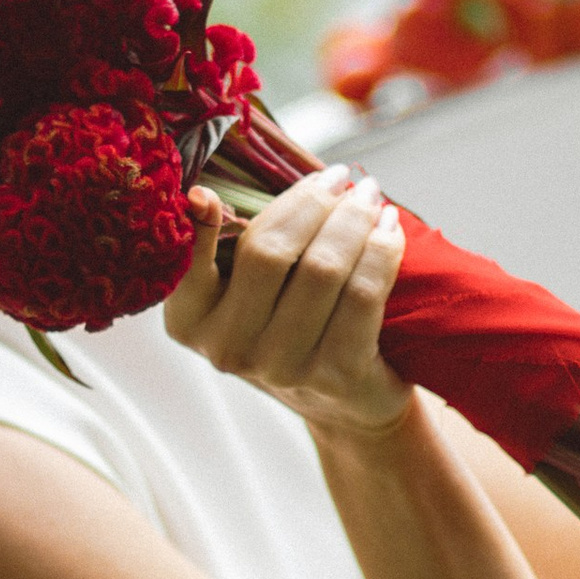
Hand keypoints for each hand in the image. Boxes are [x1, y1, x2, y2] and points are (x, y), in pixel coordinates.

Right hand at [165, 166, 411, 440]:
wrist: (345, 402)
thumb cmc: (291, 327)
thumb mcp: (246, 292)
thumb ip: (234, 243)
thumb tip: (208, 191)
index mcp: (191, 322)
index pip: (190, 263)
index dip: (205, 224)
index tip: (213, 192)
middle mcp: (229, 349)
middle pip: (269, 253)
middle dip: (312, 202)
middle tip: (341, 176)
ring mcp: (283, 366)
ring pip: (322, 269)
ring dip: (353, 218)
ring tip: (369, 193)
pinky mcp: (337, 374)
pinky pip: (363, 293)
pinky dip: (381, 250)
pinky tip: (389, 227)